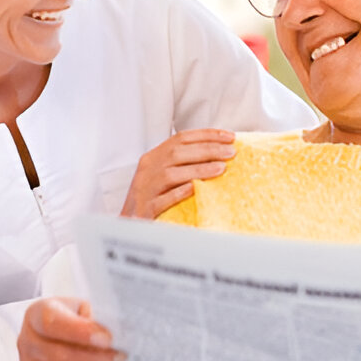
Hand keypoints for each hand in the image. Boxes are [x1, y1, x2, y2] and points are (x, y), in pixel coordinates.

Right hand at [18, 297, 121, 360]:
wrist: (62, 332)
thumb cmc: (74, 318)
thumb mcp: (84, 307)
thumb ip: (93, 320)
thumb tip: (108, 340)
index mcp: (37, 314)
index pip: (50, 323)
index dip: (81, 333)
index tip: (107, 339)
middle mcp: (27, 341)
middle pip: (55, 356)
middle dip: (92, 359)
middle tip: (114, 356)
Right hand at [121, 129, 235, 218]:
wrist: (129, 225)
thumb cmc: (152, 198)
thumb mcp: (164, 175)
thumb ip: (185, 163)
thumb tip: (221, 155)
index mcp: (153, 157)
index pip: (181, 138)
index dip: (207, 135)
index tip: (230, 137)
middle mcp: (147, 169)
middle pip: (177, 153)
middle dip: (208, 150)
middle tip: (231, 152)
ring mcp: (145, 189)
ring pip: (171, 174)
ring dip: (199, 170)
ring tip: (221, 168)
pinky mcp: (145, 209)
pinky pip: (164, 199)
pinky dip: (181, 193)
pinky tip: (197, 189)